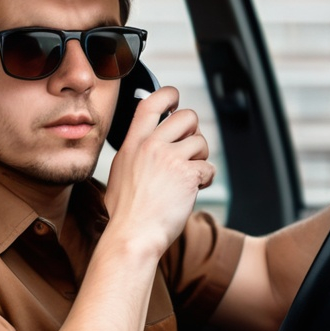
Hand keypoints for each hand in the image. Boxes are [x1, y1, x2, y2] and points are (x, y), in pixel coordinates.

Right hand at [105, 86, 215, 257]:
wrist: (132, 236)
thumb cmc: (125, 214)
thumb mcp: (120, 173)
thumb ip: (134, 153)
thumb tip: (147, 142)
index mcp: (132, 144)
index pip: (150, 104)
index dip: (167, 94)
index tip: (174, 99)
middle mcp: (150, 146)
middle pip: (186, 117)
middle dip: (194, 130)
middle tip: (189, 148)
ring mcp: (169, 159)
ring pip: (201, 142)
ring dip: (201, 159)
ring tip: (190, 176)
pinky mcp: (187, 175)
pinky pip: (209, 168)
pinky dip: (206, 179)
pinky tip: (195, 189)